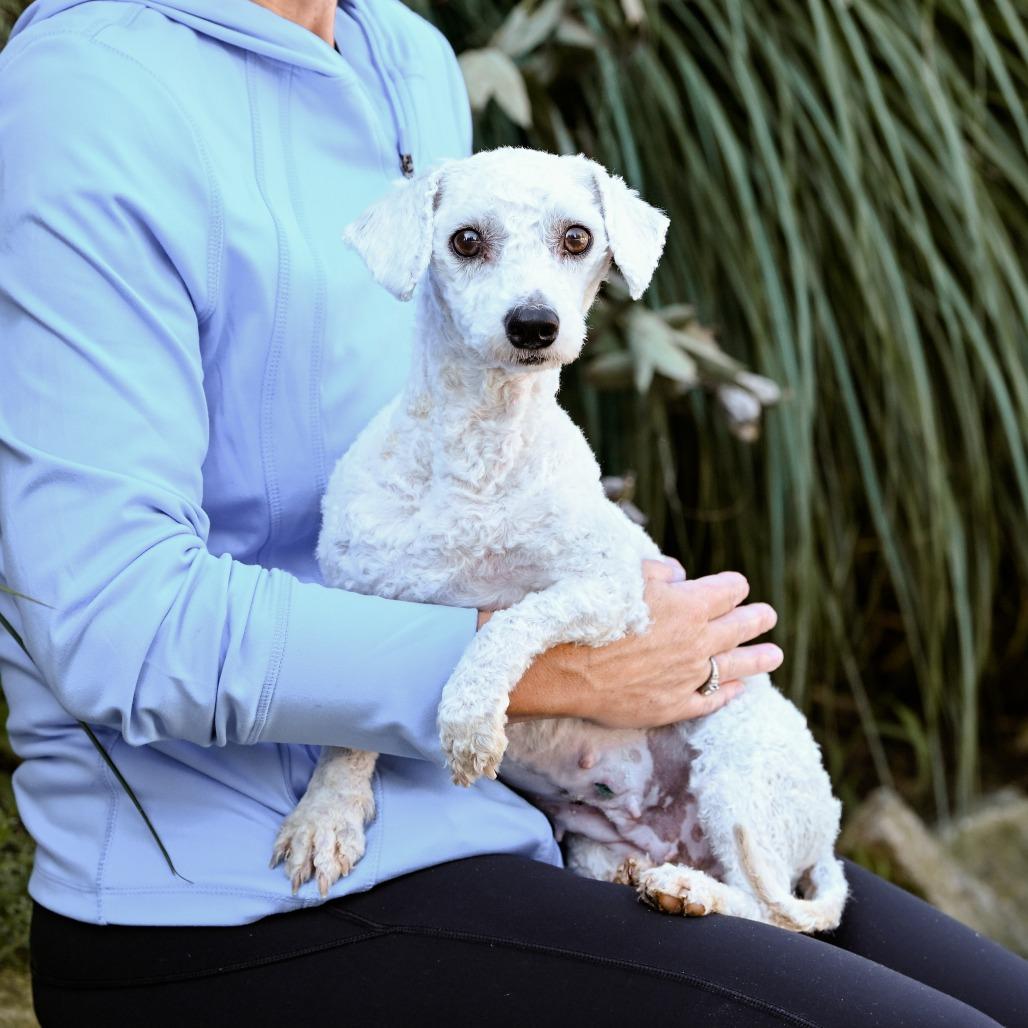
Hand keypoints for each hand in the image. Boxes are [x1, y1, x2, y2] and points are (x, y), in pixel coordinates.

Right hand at [503, 559, 782, 727]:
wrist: (563, 668)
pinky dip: (728, 693)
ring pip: (736, 666)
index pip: (729, 590)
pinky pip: (712, 699)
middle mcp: (697, 641)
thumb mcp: (623, 576)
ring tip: (774, 656)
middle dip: (756, 618)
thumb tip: (679, 573)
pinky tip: (738, 690)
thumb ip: (658, 571)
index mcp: (688, 604)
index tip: (734, 586)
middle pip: (740, 626)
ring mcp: (688, 677)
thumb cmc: (590, 615)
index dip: (732, 586)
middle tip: (766, 615)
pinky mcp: (674, 705)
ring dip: (758, 658)